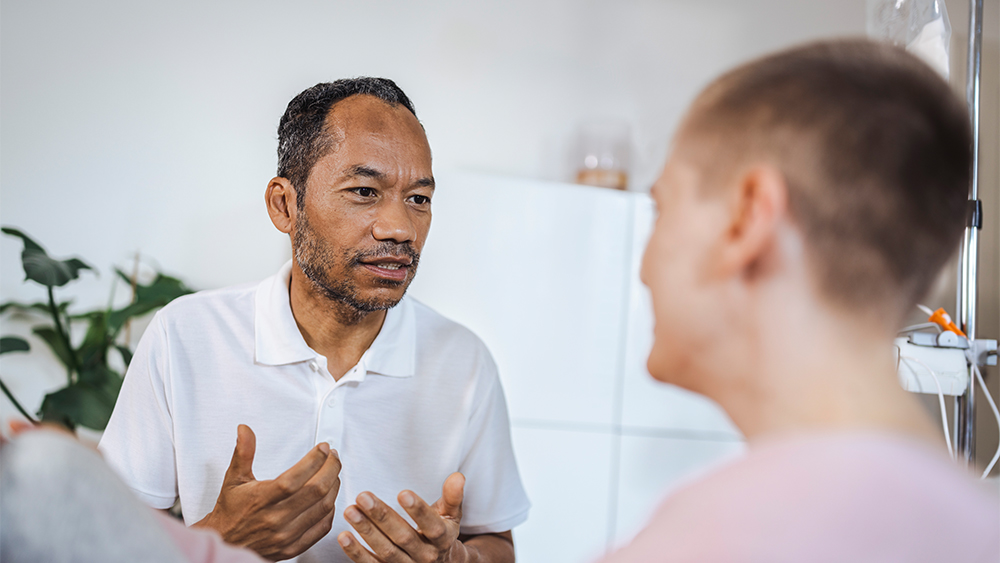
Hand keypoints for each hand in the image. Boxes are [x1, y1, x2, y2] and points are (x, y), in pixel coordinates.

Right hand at [193, 424, 341, 560]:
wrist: (225, 544)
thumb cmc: (230, 511)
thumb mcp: (233, 479)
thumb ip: (243, 452)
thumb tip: (244, 430)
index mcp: (261, 500)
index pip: (294, 478)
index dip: (314, 460)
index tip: (323, 448)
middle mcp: (275, 519)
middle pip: (316, 491)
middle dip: (331, 468)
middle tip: (333, 457)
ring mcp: (286, 535)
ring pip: (323, 508)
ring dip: (334, 486)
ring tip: (333, 472)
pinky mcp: (293, 547)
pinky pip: (322, 527)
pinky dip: (330, 510)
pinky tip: (329, 496)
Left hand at [338, 472, 470, 562]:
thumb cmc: (442, 532)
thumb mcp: (452, 515)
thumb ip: (453, 496)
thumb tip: (457, 476)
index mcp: (442, 539)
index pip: (432, 526)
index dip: (418, 511)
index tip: (402, 493)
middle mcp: (425, 556)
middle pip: (403, 537)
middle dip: (382, 517)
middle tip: (364, 497)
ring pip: (386, 552)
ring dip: (366, 532)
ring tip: (350, 511)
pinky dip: (356, 553)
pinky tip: (344, 536)